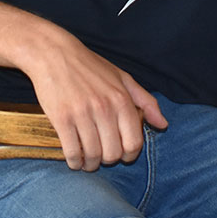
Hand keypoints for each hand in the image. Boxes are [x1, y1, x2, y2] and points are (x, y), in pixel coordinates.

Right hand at [23, 30, 167, 171]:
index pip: (134, 142)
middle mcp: (104, 108)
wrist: (53, 53)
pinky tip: (74, 159)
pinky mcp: (61, 119)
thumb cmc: (89, 65)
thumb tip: (163, 124)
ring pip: (93, 155)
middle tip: (102, 156)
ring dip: (90, 164)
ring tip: (87, 161)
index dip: (129, 154)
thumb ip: (145, 101)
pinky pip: (72, 152)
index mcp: (121, 99)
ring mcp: (82, 114)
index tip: (121, 154)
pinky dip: (74, 162)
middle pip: (113, 153)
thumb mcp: (122, 77)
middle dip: (108, 160)